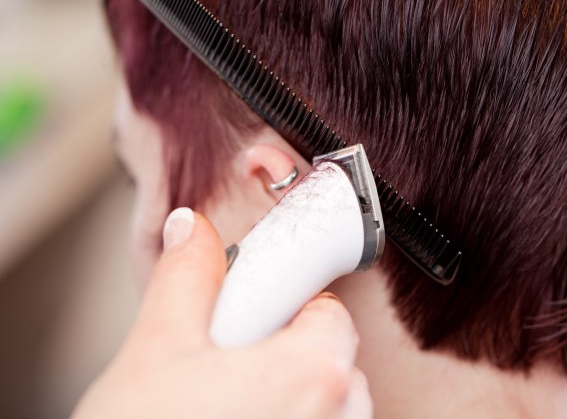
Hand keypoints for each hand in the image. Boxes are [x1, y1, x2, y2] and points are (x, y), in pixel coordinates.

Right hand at [72, 209, 370, 418]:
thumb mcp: (157, 350)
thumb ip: (187, 279)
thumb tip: (191, 231)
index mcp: (317, 371)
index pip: (327, 311)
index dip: (283, 307)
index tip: (258, 314)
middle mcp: (343, 416)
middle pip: (330, 361)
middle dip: (283, 355)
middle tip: (228, 367)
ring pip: (326, 408)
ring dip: (286, 400)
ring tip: (225, 408)